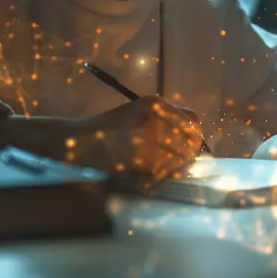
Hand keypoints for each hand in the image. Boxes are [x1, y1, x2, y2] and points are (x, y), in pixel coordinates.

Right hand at [0, 96, 203, 178]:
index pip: (191, 120)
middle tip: (183, 158)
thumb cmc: (113, 127)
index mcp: (153, 103)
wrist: (80, 141)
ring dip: (176, 164)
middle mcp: (152, 118)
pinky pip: (162, 171)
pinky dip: (163, 174)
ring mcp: (144, 139)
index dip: (195, 134)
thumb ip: (167, 120)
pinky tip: (153, 171)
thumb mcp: (139, 111)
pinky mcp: (137, 159)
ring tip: (164, 165)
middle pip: (189, 141)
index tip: (193, 143)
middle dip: (188, 152)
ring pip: (178, 159)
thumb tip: (196, 137)